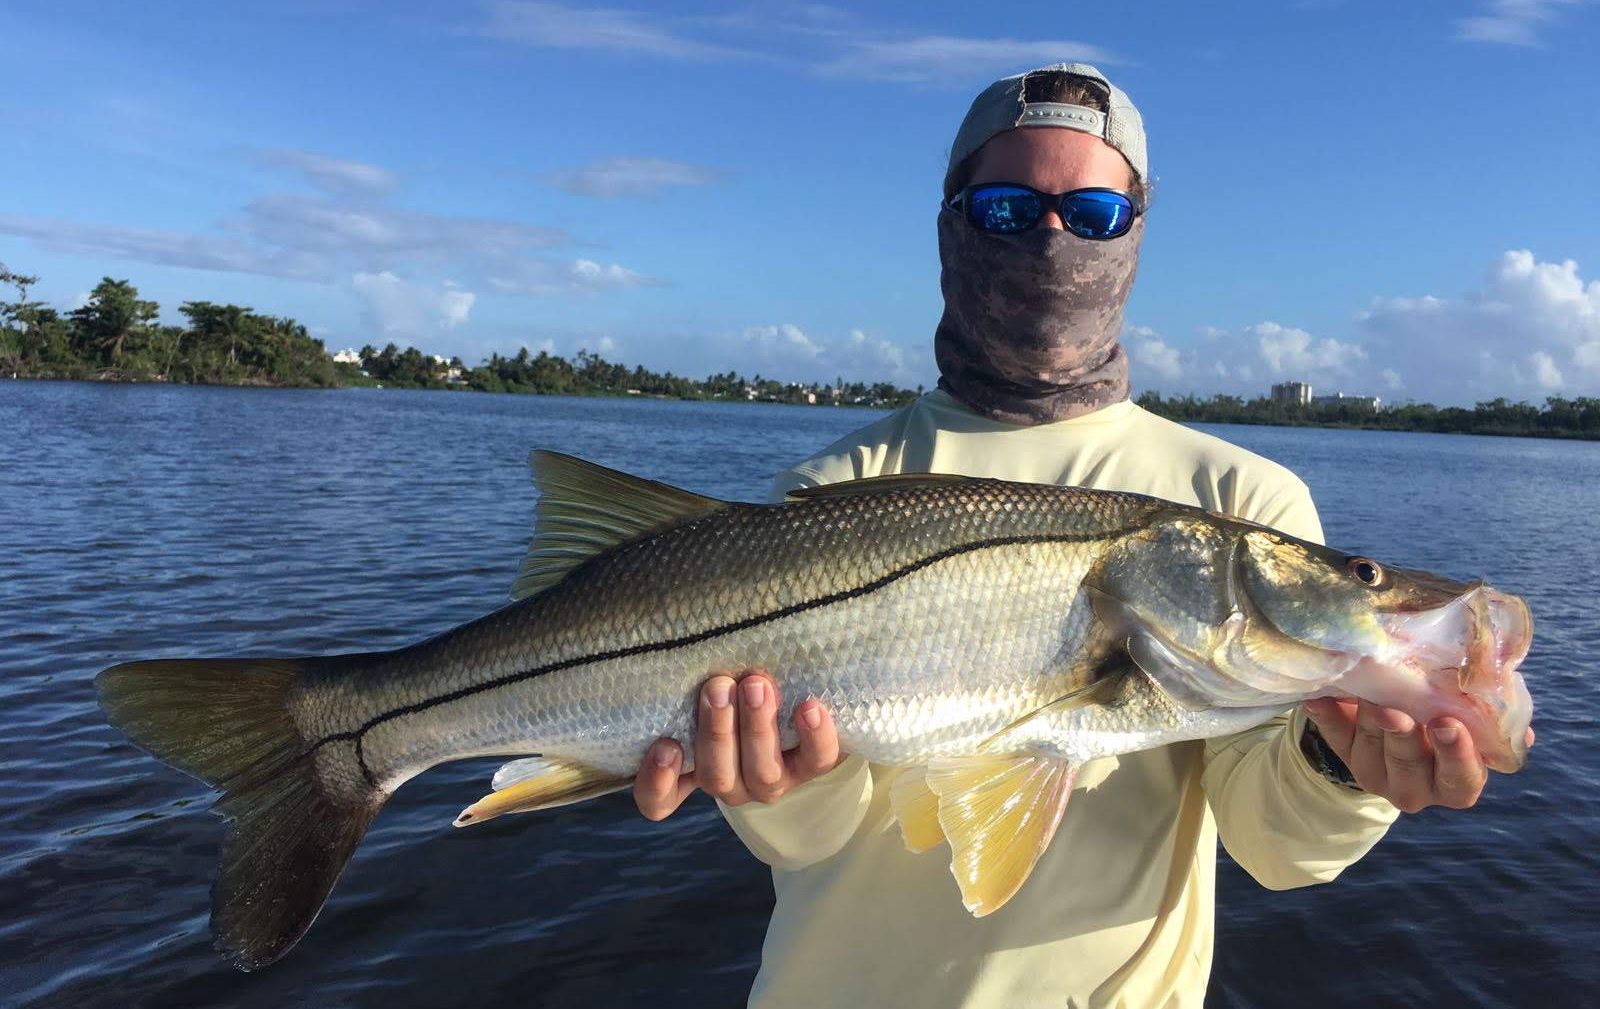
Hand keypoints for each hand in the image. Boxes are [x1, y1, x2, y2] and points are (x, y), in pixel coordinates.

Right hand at [633, 670, 843, 820]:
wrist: (795, 689)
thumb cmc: (730, 678)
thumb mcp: (706, 679)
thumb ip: (688, 670)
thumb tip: (663, 618)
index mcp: (693, 767)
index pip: (660, 798)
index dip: (656, 782)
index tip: (666, 746)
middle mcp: (730, 780)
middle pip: (716, 777)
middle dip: (717, 732)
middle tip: (717, 686)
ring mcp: (770, 778)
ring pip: (762, 773)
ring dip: (757, 728)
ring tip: (757, 685)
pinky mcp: (811, 765)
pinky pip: (816, 762)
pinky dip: (814, 737)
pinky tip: (809, 707)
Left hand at [1302, 698, 1535, 813]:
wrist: (1399, 730)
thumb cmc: (1448, 723)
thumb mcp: (1471, 724)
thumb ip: (1489, 723)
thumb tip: (1521, 730)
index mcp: (1455, 783)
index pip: (1460, 779)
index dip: (1455, 754)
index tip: (1448, 723)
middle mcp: (1414, 787)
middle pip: (1408, 765)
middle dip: (1403, 736)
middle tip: (1398, 711)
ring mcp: (1375, 774)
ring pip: (1371, 749)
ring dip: (1368, 720)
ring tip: (1368, 693)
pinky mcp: (1345, 756)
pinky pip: (1333, 738)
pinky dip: (1326, 717)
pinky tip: (1318, 700)